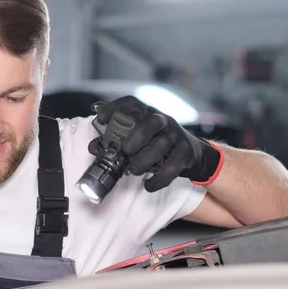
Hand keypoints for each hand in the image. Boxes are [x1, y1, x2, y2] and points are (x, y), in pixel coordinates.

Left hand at [88, 96, 223, 191]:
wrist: (192, 154)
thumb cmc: (156, 145)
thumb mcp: (139, 138)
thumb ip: (117, 141)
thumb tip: (94, 147)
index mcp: (147, 114)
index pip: (132, 103)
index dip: (115, 108)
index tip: (101, 119)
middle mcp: (163, 120)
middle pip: (151, 122)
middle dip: (136, 138)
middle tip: (125, 152)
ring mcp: (176, 135)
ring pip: (162, 144)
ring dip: (145, 160)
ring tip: (134, 171)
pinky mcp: (186, 152)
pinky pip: (173, 166)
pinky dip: (159, 179)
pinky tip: (148, 185)